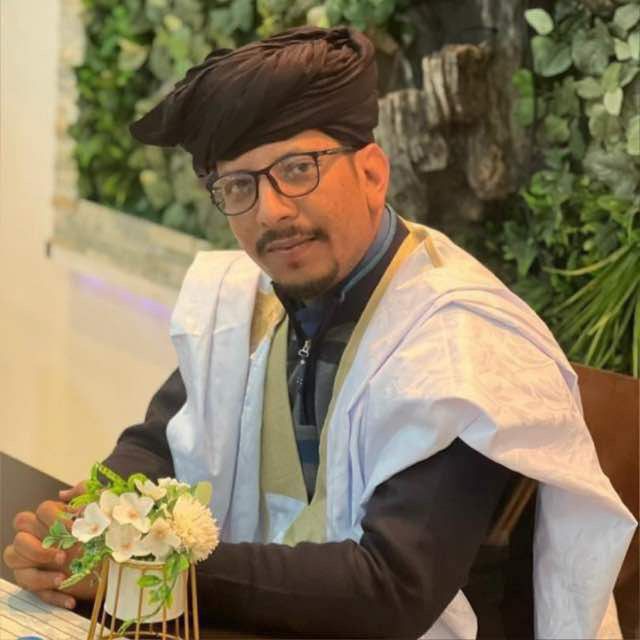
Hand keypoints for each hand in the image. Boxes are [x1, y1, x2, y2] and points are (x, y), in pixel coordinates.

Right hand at [2, 481, 96, 608]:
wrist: (119, 561)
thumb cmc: (108, 531)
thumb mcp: (103, 507)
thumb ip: (86, 492)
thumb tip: (63, 493)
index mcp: (53, 518)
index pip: (40, 511)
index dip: (55, 519)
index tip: (75, 530)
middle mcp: (38, 537)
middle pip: (19, 538)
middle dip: (38, 549)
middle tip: (63, 556)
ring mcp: (34, 562)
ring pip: (14, 563)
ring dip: (38, 574)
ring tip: (63, 577)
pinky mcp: (40, 583)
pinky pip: (34, 592)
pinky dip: (53, 596)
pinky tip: (71, 599)